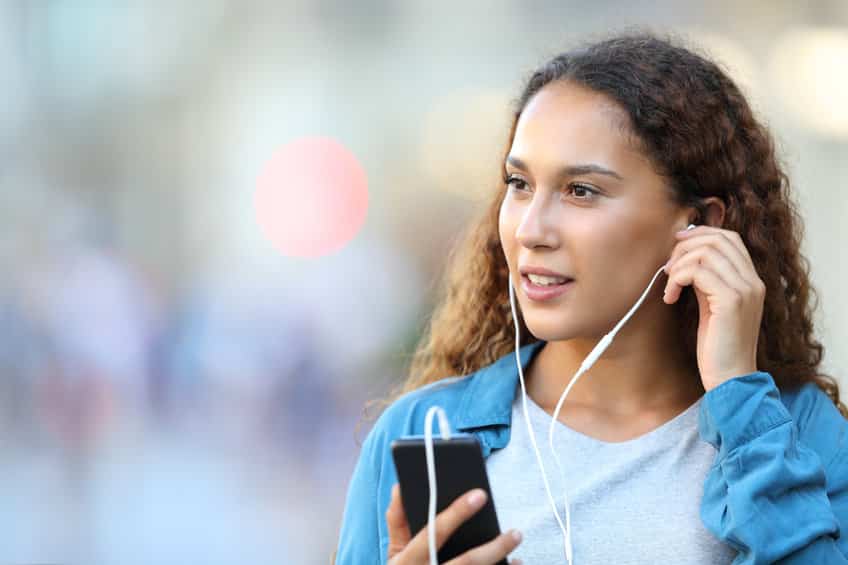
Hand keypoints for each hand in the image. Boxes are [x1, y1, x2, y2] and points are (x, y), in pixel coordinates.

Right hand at [386, 483, 522, 564]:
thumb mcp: (396, 552)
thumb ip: (397, 521)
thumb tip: (400, 488)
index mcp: (408, 562)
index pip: (434, 533)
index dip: (457, 513)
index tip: (480, 495)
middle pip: (467, 563)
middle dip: (494, 548)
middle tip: (515, 533)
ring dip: (501, 560)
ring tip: (517, 544)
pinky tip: (516, 563)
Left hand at [663, 225, 765, 391]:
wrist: (730, 377)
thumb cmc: (717, 346)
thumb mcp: (712, 305)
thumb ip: (707, 280)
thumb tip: (686, 256)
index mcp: (751, 280)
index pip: (730, 238)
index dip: (700, 234)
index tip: (677, 245)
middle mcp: (753, 281)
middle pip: (717, 239)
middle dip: (685, 247)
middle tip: (667, 268)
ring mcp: (745, 290)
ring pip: (706, 252)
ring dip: (678, 264)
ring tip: (669, 286)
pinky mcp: (731, 301)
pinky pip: (698, 272)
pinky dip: (677, 279)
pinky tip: (670, 298)